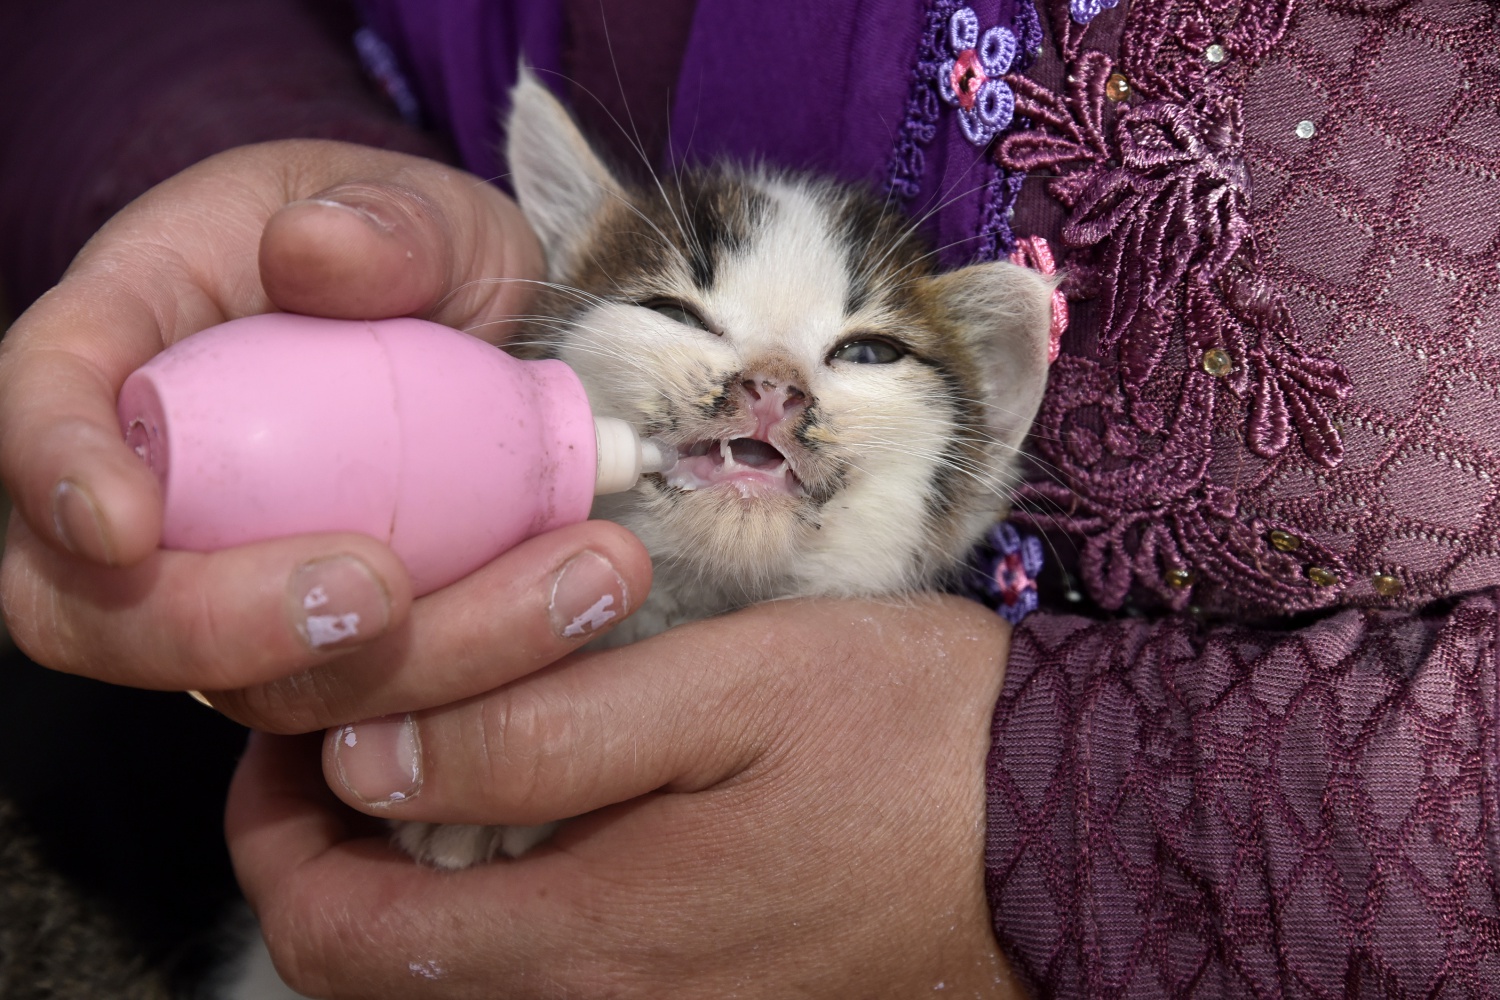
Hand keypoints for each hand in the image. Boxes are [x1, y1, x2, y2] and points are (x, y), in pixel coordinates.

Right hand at [0, 140, 654, 726]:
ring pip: (254, 682)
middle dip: (223, 628)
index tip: (126, 525)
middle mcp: (154, 486)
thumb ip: (388, 216)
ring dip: (412, 664)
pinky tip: (580, 618)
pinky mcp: (322, 650)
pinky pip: (370, 702)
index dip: (56, 467)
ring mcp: (229, 584)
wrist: (470, 340)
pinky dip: (476, 682)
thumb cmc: (416, 256)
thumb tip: (316, 249)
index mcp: (135, 336)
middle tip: (383, 595)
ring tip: (575, 585)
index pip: (43, 395)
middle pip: (100, 606)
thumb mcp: (426, 206)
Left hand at [228, 595, 1026, 998]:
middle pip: (379, 967)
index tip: (300, 719)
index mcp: (592, 933)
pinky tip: (546, 806)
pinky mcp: (708, 999)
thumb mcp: (734, 689)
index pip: (334, 934)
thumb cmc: (910, 738)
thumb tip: (372, 754)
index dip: (276, 828)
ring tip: (443, 747)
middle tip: (362, 718)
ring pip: (458, 973)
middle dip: (328, 845)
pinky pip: (547, 967)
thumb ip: (548, 730)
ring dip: (409, 867)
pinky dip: (497, 891)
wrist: (1065, 831)